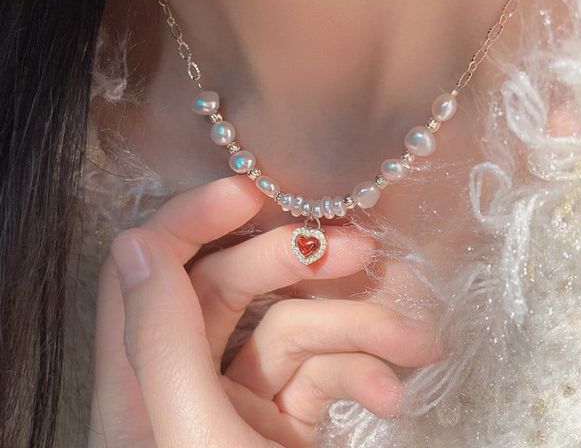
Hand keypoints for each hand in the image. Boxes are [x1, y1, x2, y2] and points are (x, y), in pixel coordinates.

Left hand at [89, 176, 439, 446]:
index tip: (250, 192)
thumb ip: (160, 344)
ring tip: (414, 337)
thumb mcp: (196, 440)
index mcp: (136, 390)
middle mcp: (179, 387)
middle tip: (359, 249)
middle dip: (292, 263)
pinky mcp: (283, 421)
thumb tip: (133, 243)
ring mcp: (234, 402)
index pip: (141, 272)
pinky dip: (360, 370)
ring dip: (353, 324)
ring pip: (287, 326)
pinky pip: (319, 371)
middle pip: (225, 288)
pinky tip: (393, 389)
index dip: (189, 220)